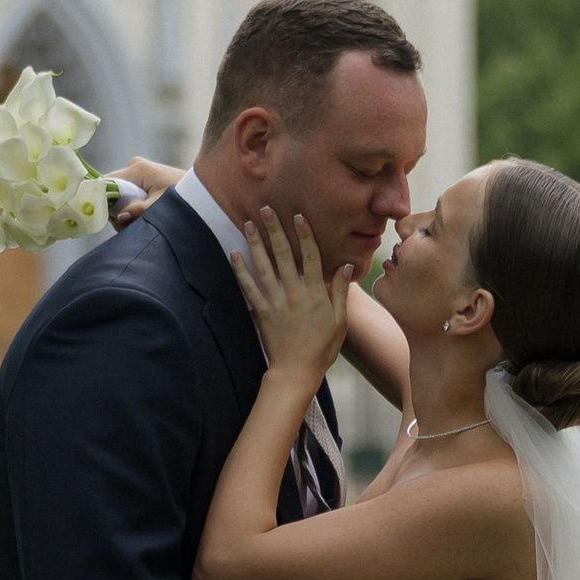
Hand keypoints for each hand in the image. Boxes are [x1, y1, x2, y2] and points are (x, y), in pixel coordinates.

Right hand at [105, 155, 183, 226]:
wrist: (202, 190)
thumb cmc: (183, 196)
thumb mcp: (160, 207)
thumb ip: (139, 212)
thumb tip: (119, 217)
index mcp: (137, 169)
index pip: (107, 182)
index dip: (103, 201)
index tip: (110, 219)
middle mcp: (134, 166)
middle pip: (112, 190)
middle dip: (118, 210)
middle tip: (130, 224)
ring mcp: (138, 172)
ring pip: (119, 194)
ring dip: (126, 210)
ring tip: (141, 220)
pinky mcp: (142, 178)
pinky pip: (128, 194)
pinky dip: (132, 206)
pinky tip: (143, 214)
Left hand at [231, 209, 352, 388]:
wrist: (296, 371)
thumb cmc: (322, 347)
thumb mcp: (340, 320)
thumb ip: (341, 292)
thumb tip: (346, 266)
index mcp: (315, 292)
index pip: (311, 256)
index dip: (305, 235)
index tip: (298, 216)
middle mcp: (294, 292)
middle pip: (284, 254)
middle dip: (275, 230)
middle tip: (267, 209)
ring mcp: (275, 301)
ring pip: (264, 266)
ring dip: (256, 243)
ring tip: (250, 223)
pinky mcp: (261, 311)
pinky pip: (248, 288)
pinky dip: (240, 270)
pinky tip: (233, 254)